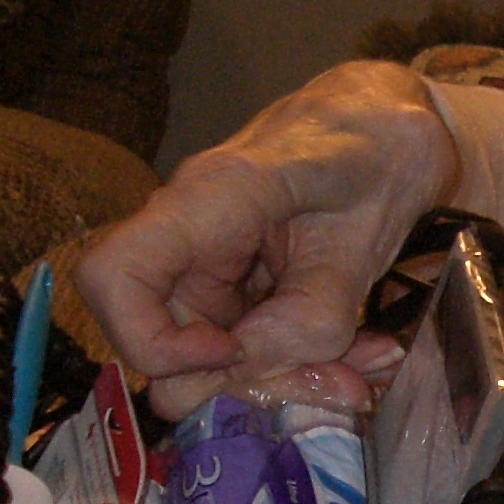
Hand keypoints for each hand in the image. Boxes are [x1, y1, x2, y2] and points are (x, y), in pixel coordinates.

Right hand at [77, 61, 456, 416]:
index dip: (150, 340)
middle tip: (339, 383)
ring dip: (287, 381)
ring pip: (210, 363)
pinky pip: (247, 350)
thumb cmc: (379, 148)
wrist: (391, 119)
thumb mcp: (367, 235)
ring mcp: (209, 266)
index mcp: (209, 201)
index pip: (111, 279)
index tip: (229, 350)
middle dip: (247, 384)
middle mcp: (191, 237)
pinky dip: (302, 367)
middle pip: (161, 347)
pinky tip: (360, 354)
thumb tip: (251, 367)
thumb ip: (312, 310)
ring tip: (365, 368)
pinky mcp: (235, 287)